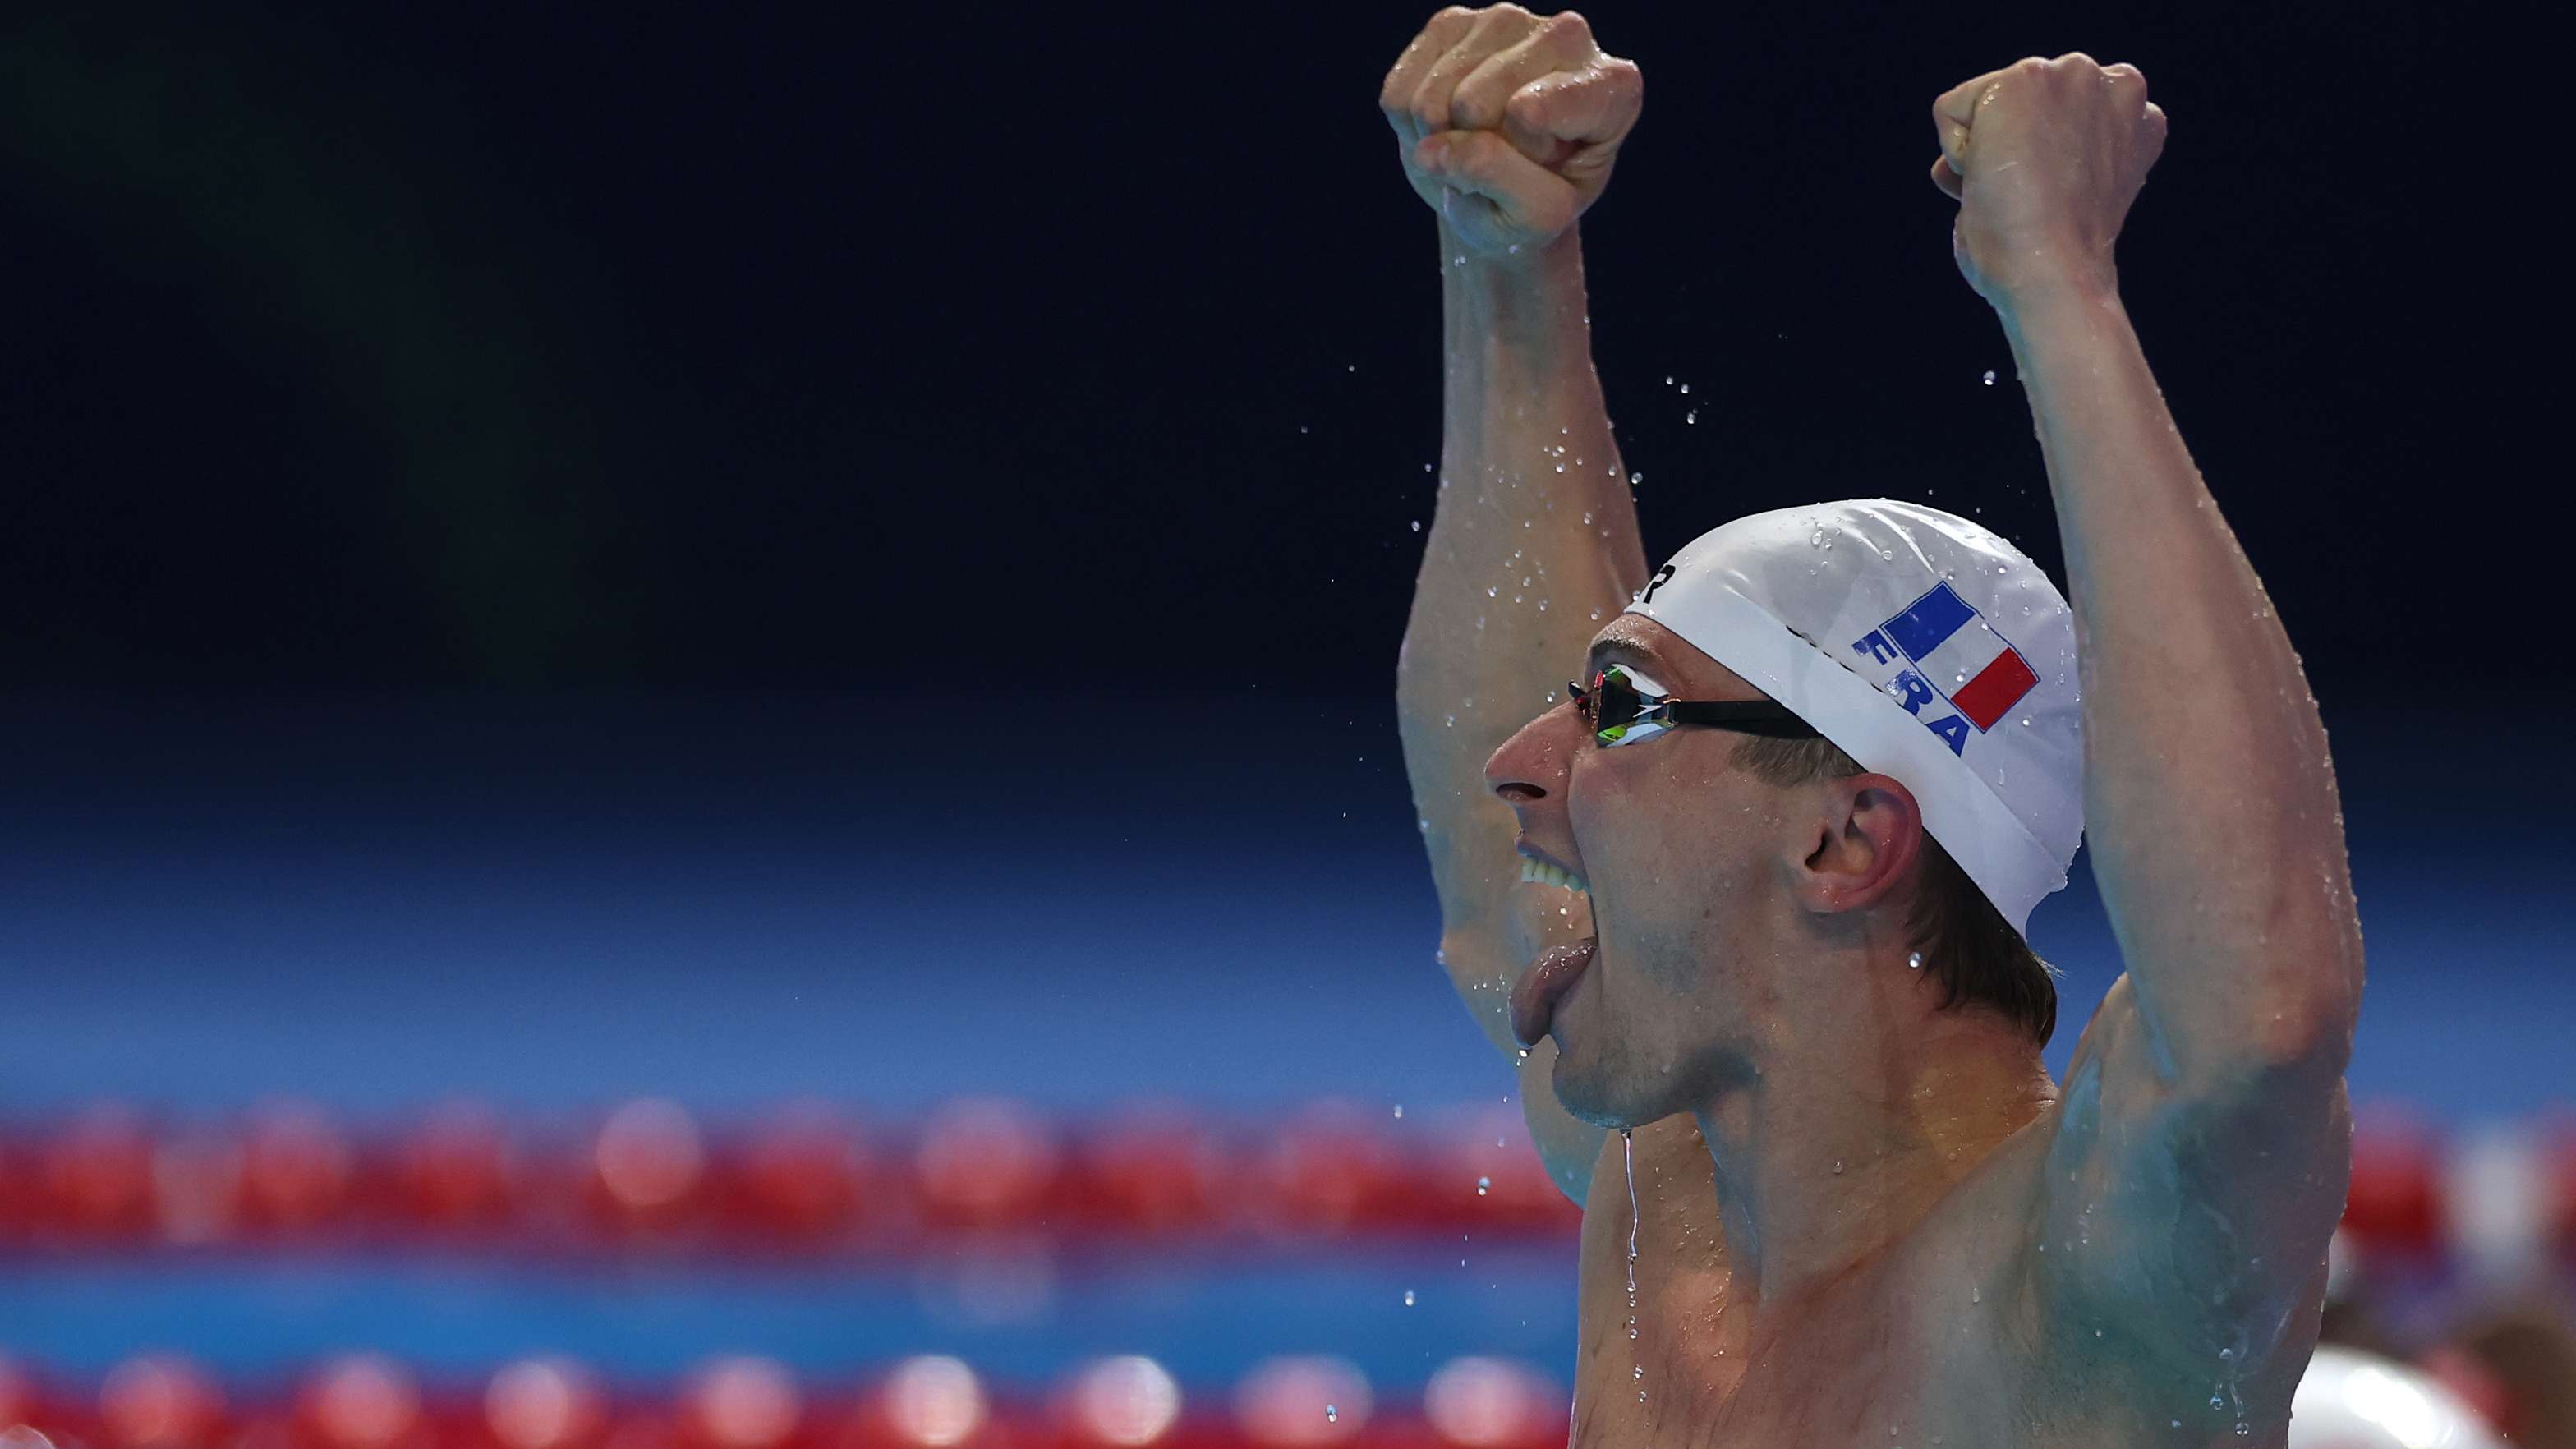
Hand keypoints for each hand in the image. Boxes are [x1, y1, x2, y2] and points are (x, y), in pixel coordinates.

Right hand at [1380, 5, 1641, 262]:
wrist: (1499, 191)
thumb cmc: (1532, 204)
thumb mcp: (1533, 215)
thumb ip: (1498, 180)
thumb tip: (1432, 146)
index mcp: (1612, 85)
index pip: (1533, 113)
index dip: (1522, 156)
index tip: (1548, 165)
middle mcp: (1568, 35)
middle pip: (1476, 102)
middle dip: (1475, 148)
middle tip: (1502, 160)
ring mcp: (1507, 20)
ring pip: (1435, 96)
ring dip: (1440, 139)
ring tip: (1474, 144)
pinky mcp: (1453, 23)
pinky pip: (1401, 92)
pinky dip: (1410, 127)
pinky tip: (1447, 125)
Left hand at [1931, 53, 2167, 305]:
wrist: (2054, 271)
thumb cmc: (2053, 257)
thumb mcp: (2069, 201)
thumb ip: (2043, 161)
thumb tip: (1952, 169)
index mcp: (2134, 116)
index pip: (2050, 121)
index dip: (2034, 164)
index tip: (2053, 199)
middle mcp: (2114, 83)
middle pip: (2019, 105)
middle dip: (2008, 147)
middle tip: (2030, 197)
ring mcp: (2073, 75)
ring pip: (1985, 105)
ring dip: (1984, 150)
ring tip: (2014, 189)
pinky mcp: (2025, 78)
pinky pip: (1950, 110)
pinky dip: (1954, 152)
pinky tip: (1992, 179)